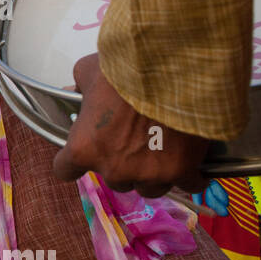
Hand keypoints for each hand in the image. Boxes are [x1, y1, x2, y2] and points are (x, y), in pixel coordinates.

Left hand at [51, 53, 210, 196]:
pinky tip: (194, 168)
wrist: (172, 72)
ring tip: (164, 154)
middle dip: (122, 166)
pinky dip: (192, 177)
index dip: (73, 162)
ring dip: (153, 175)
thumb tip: (75, 91)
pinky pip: (188, 185)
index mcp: (84, 148)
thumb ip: (80, 86)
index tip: (83, 155)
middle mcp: (114, 169)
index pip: (65, 170)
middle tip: (134, 143)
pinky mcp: (182, 172)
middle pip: (115, 181)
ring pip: (150, 188)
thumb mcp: (88, 71)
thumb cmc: (124, 71)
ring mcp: (149, 174)